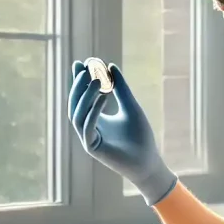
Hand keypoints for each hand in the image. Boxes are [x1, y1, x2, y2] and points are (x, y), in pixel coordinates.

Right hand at [68, 61, 177, 205]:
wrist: (148, 161)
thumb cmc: (140, 136)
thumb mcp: (130, 106)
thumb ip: (120, 88)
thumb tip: (110, 66)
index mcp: (94, 118)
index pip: (82, 96)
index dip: (79, 80)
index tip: (81, 62)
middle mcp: (88, 127)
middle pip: (75, 104)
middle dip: (78, 86)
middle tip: (85, 69)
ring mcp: (88, 139)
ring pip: (78, 115)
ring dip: (85, 96)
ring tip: (96, 79)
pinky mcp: (93, 148)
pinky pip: (88, 127)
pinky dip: (94, 111)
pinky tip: (104, 97)